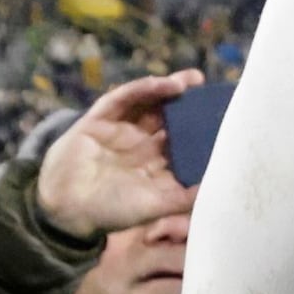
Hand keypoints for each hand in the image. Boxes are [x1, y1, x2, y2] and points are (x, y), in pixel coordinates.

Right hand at [38, 72, 201, 241]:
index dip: (202, 130)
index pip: (183, 142)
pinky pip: (123, 98)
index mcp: (154, 164)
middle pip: (169, 117)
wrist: (67, 211)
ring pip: (149, 103)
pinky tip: (164, 84)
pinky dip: (144, 88)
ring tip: (192, 81)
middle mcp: (139, 144)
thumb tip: (218, 187)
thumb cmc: (111, 212)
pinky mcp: (99, 119)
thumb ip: (185, 197)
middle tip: (212, 91)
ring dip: (170, 89)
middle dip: (190, 104)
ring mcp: (119, 129)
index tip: (226, 120)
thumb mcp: (156, 205)